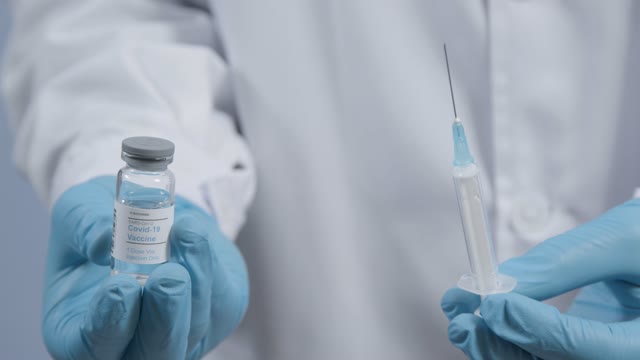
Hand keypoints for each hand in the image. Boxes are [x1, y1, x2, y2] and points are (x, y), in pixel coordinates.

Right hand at [43, 176, 248, 358]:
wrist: (152, 215)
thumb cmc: (103, 220)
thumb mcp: (80, 207)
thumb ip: (85, 224)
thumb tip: (105, 241)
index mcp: (79, 332)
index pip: (90, 348)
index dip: (108, 324)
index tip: (121, 286)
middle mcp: (130, 345)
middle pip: (154, 353)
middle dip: (166, 317)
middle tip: (170, 276)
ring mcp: (178, 336)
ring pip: (194, 328)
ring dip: (196, 281)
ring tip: (188, 233)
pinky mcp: (216, 316)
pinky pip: (221, 303)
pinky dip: (213, 268)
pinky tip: (195, 234)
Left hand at [441, 199, 639, 359]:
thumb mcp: (626, 238)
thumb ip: (566, 259)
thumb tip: (504, 279)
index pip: (587, 347)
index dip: (533, 326)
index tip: (492, 299)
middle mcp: (628, 356)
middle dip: (502, 345)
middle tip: (460, 317)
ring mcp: (607, 354)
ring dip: (496, 345)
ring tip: (459, 318)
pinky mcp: (591, 348)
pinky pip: (545, 354)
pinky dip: (509, 339)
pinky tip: (481, 319)